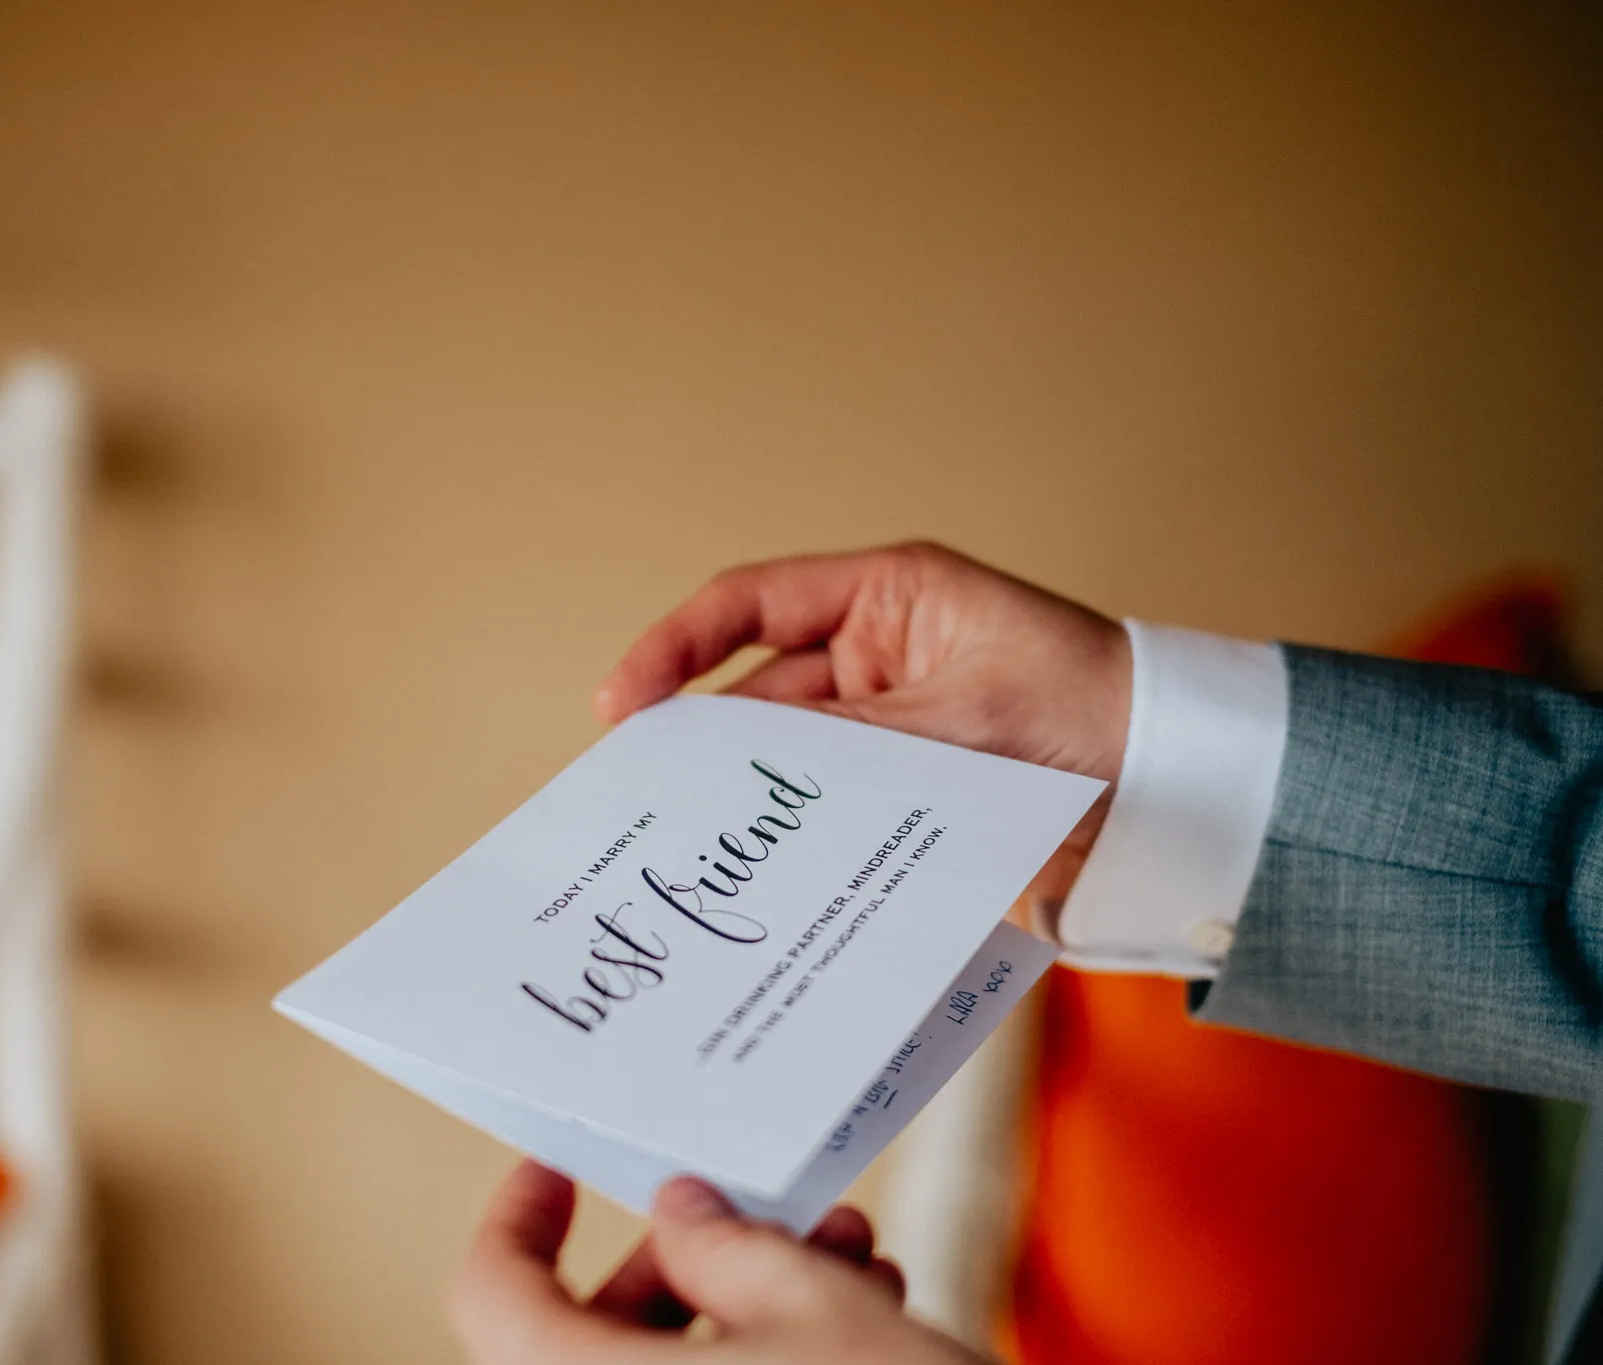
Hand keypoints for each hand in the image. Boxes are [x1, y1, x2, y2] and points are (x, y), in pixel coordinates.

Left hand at [448, 1161, 991, 1364]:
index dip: (516, 1221)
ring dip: (743, 1311)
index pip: (492, 1297)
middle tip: (740, 1214)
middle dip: (679, 1263)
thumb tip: (680, 1214)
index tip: (554, 1170)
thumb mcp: (816, 1304)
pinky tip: (861, 1321)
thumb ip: (726, 1244)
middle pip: (587, 1340)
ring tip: (843, 1255)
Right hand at [594, 542, 1129, 939]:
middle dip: (706, 743)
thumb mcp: (962, 722)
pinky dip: (802, 836)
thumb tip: (743, 773)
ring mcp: (892, 725)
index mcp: (890, 596)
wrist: (1188, 793)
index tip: (624, 703)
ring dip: (754, 799)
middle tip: (643, 797)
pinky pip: (834, 807)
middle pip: (758, 694)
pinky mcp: (909, 789)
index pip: (752, 605)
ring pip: (792, 761)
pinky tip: (770, 870)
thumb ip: (847, 745)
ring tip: (699, 846)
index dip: (676, 647)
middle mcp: (879, 653)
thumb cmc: (1099, 715)